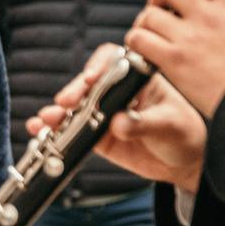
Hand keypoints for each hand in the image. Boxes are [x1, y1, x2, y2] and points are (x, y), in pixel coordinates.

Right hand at [29, 46, 207, 192]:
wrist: (184, 163)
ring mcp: (102, 113)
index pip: (113, 62)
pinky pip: (69, 131)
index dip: (98, 66)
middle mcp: (116, 92)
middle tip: (67, 102)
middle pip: (87, 84)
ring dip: (57, 111)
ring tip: (47, 120)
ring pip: (74, 107)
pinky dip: (52, 131)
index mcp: (137, 79)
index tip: (91, 79)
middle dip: (73, 91)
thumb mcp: (170, 125)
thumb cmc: (185, 134)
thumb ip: (144, 123)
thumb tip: (118, 124)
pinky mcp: (95, 135)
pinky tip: (39, 131)